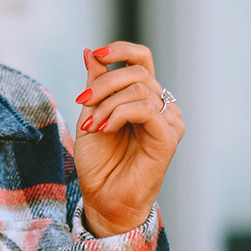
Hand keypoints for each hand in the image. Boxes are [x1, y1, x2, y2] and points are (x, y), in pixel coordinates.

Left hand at [72, 41, 182, 237]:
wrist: (103, 200)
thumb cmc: (99, 164)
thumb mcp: (90, 116)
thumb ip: (95, 86)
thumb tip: (90, 52)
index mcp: (143, 98)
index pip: (141, 59)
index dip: (121, 50)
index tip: (97, 55)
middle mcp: (161, 106)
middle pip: (137, 72)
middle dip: (103, 83)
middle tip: (82, 101)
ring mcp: (168, 121)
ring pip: (139, 90)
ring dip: (107, 104)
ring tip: (92, 126)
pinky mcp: (168, 136)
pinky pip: (146, 109)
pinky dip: (119, 114)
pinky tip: (105, 128)